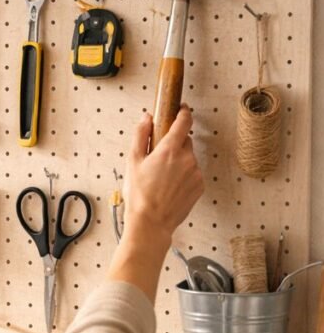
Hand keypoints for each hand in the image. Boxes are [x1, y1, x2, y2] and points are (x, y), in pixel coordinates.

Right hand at [123, 106, 203, 244]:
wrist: (151, 223)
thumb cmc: (139, 195)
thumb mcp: (132, 161)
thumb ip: (140, 135)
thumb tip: (146, 118)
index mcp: (170, 149)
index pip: (184, 121)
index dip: (183, 112)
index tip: (180, 110)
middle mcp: (187, 159)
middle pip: (185, 141)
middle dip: (174, 145)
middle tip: (159, 158)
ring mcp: (195, 173)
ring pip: (189, 158)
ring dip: (179, 162)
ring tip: (163, 178)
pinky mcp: (200, 186)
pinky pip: (193, 173)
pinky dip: (184, 176)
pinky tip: (170, 187)